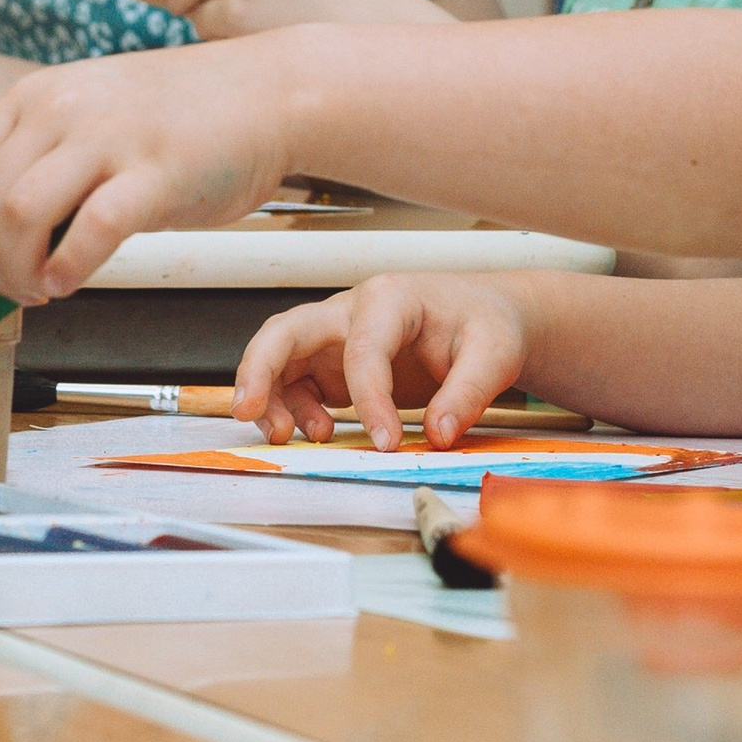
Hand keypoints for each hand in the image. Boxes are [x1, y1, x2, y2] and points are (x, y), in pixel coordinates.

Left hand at [0, 41, 290, 300]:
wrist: (272, 92)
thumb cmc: (186, 115)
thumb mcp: (94, 113)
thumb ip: (43, 157)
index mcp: (37, 95)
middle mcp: (62, 109)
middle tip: (13, 288)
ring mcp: (109, 137)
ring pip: (17, 217)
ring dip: (17, 273)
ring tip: (42, 289)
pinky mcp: (156, 173)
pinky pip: (89, 232)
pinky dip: (68, 269)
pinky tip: (74, 280)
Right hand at [233, 273, 531, 448]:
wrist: (488, 319)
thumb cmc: (487, 324)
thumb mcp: (495, 354)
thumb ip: (468, 392)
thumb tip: (437, 434)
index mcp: (391, 298)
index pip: (364, 349)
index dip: (370, 399)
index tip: (387, 442)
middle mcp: (353, 311)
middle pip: (288, 330)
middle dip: (260, 367)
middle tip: (246, 409)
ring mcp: (338, 338)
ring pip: (281, 358)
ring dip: (270, 396)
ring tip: (284, 436)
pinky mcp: (335, 365)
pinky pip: (297, 384)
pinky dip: (293, 409)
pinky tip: (319, 434)